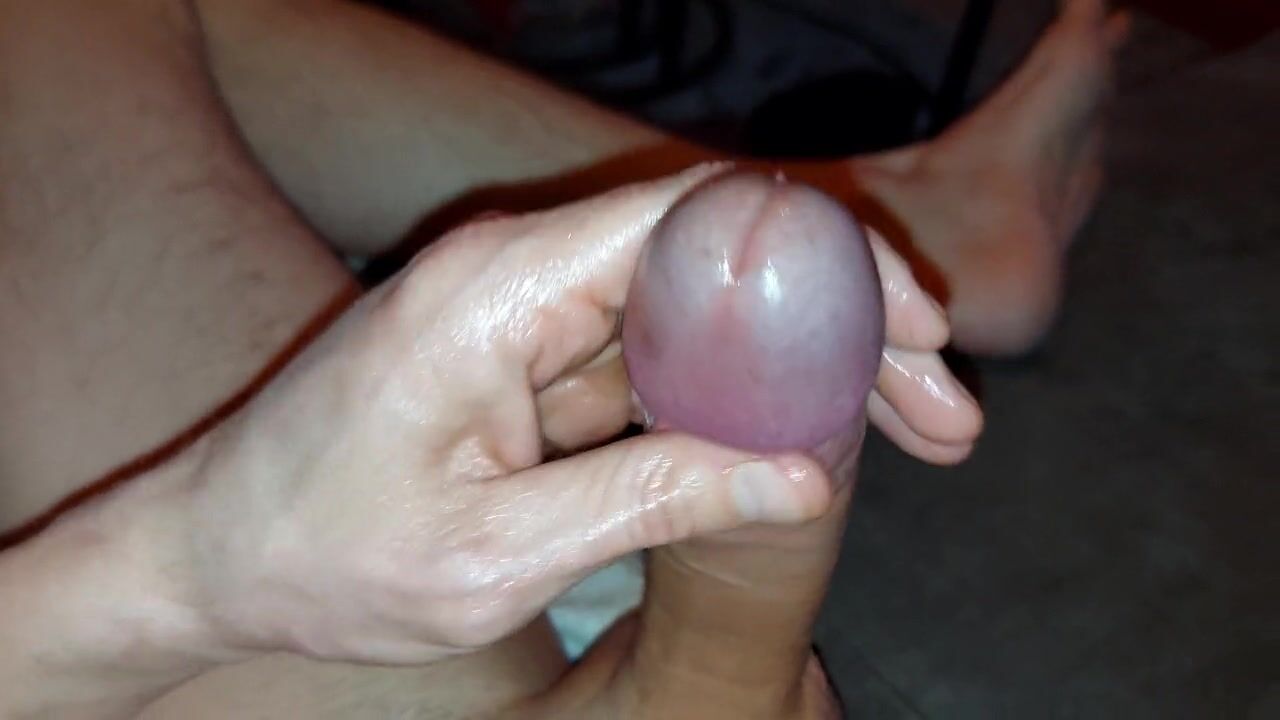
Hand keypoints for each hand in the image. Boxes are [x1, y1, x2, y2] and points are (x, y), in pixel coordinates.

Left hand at [181, 163, 979, 668]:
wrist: (210, 556)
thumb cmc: (320, 555)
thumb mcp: (490, 557)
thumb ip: (649, 502)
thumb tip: (804, 475)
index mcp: (499, 290)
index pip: (696, 222)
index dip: (823, 264)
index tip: (912, 333)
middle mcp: (520, 273)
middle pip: (720, 258)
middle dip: (845, 325)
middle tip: (943, 406)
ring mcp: (530, 311)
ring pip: (704, 308)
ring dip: (808, 365)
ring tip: (917, 432)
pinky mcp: (534, 353)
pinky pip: (662, 354)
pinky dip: (743, 395)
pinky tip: (815, 443)